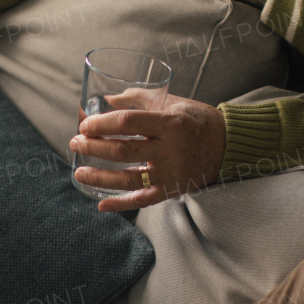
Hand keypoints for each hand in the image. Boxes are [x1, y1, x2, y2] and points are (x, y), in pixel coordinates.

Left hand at [69, 94, 225, 211]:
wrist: (227, 144)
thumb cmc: (196, 119)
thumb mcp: (171, 102)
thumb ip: (137, 99)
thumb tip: (105, 99)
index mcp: (170, 123)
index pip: (128, 122)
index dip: (102, 124)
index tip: (85, 125)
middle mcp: (171, 150)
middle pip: (123, 150)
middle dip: (93, 147)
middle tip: (75, 143)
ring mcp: (171, 173)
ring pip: (129, 179)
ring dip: (99, 177)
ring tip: (80, 171)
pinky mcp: (172, 190)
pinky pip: (143, 200)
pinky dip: (120, 204)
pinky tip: (101, 203)